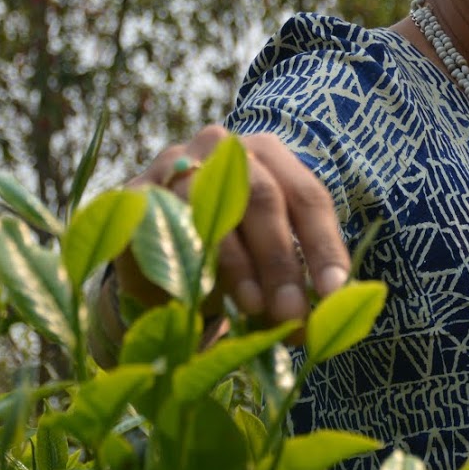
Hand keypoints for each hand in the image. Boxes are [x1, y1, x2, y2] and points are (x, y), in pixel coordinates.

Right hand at [115, 125, 350, 326]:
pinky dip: (187, 264)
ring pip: (214, 210)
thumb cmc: (231, 248)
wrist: (157, 243)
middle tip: (292, 314)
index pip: (307, 197)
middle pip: (264, 199)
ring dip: (237, 267)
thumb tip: (319, 321)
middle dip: (282, 262)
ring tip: (253, 309)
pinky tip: (202, 297)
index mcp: (269, 155)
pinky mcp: (134, 193)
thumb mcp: (269, 258)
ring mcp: (174, 163)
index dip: (324, 247)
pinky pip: (164, 227)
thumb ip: (296, 280)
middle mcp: (224, 148)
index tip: (334, 293)